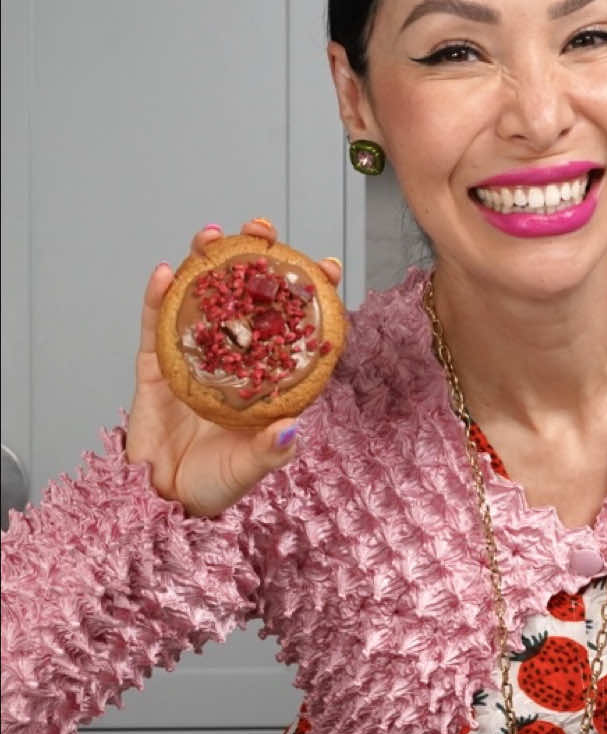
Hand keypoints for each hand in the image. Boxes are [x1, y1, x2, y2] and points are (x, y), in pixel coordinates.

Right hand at [125, 217, 342, 516]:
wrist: (162, 502)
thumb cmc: (213, 487)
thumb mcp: (248, 471)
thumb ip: (269, 452)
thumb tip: (292, 429)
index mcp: (265, 382)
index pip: (294, 329)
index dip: (310, 296)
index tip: (326, 266)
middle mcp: (233, 362)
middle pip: (247, 302)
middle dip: (254, 262)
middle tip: (262, 230)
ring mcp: (192, 360)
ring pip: (201, 301)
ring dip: (205, 265)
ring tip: (212, 236)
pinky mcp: (156, 367)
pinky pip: (154, 327)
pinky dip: (156, 298)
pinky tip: (162, 272)